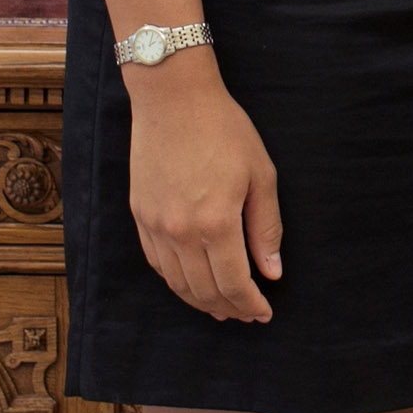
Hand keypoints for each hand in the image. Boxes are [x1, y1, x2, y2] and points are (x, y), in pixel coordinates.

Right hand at [127, 63, 283, 321]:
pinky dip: (175, 281)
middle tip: (246, 314)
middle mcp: (181, 231)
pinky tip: (191, 283)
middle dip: (229, 308)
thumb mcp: (260, 175)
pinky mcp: (140, 215)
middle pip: (205, 290)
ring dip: (201, 301)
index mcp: (216, 222)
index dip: (250, 304)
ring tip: (221, 308)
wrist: (173, 97)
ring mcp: (156, 225)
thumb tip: (272, 272)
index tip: (264, 312)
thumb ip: (266, 228)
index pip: (234, 283)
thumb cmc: (224, 129)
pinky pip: (157, 263)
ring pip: (178, 283)